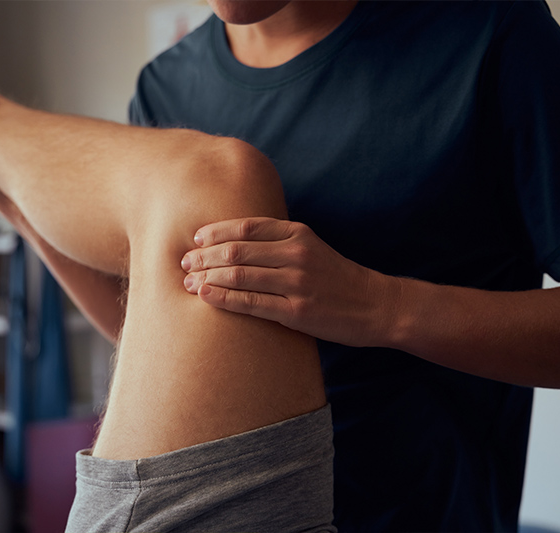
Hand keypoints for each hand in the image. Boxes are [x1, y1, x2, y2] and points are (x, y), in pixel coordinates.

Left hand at [181, 217, 398, 345]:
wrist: (375, 305)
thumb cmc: (336, 277)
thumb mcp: (311, 247)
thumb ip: (278, 242)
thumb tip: (235, 242)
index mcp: (297, 234)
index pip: (246, 226)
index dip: (215, 232)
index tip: (196, 239)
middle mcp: (296, 254)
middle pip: (236, 250)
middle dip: (204, 256)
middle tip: (184, 263)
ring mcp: (297, 283)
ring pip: (239, 276)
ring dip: (206, 278)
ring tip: (188, 282)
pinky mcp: (297, 312)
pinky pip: (250, 303)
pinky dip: (222, 299)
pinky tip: (205, 296)